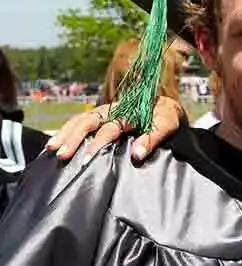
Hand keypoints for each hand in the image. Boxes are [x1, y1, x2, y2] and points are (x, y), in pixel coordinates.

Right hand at [45, 98, 185, 163]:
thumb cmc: (166, 117)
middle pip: (88, 121)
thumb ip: (152, 139)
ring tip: (52, 149)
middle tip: (62, 154)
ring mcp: (104, 112)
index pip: (110, 128)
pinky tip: (55, 143)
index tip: (87, 159)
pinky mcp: (100, 116)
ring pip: (80, 120)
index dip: (98, 143)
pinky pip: (80, 121)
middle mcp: (112, 110)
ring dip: (65, 133)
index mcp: (128, 111)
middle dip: (74, 137)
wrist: (166, 106)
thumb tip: (137, 155)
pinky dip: (67, 130)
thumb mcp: (166, 126)